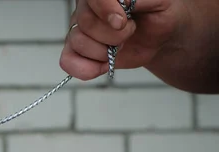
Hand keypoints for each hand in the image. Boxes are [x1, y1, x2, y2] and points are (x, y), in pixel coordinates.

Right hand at [59, 0, 182, 80]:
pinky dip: (86, 68)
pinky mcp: (76, 50)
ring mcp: (78, 29)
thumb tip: (121, 3)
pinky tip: (103, 65)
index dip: (104, 9)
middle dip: (112, 36)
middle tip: (129, 32)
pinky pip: (67, 61)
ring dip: (103, 53)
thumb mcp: (160, 1)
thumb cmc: (159, 13)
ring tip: (119, 47)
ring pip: (77, 42)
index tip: (121, 22)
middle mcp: (86, 7)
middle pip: (85, 22)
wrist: (159, 36)